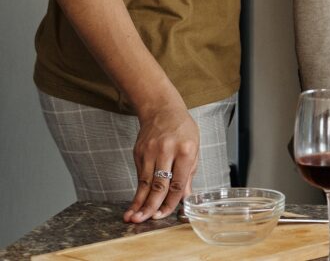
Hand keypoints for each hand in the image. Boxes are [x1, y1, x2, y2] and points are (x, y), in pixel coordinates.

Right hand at [125, 101, 199, 221]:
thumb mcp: (194, 147)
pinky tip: (134, 203)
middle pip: (160, 184)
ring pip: (146, 182)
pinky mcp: (138, 152)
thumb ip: (189, 172)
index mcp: (186, 150)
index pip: (178, 182)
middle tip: (146, 221)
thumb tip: (184, 196)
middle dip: (152, 206)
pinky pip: (140, 175)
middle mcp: (168, 151)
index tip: (164, 214)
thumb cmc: (182, 129)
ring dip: (139, 202)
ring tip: (134, 218)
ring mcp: (151, 151)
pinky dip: (138, 191)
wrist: (161, 109)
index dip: (171, 202)